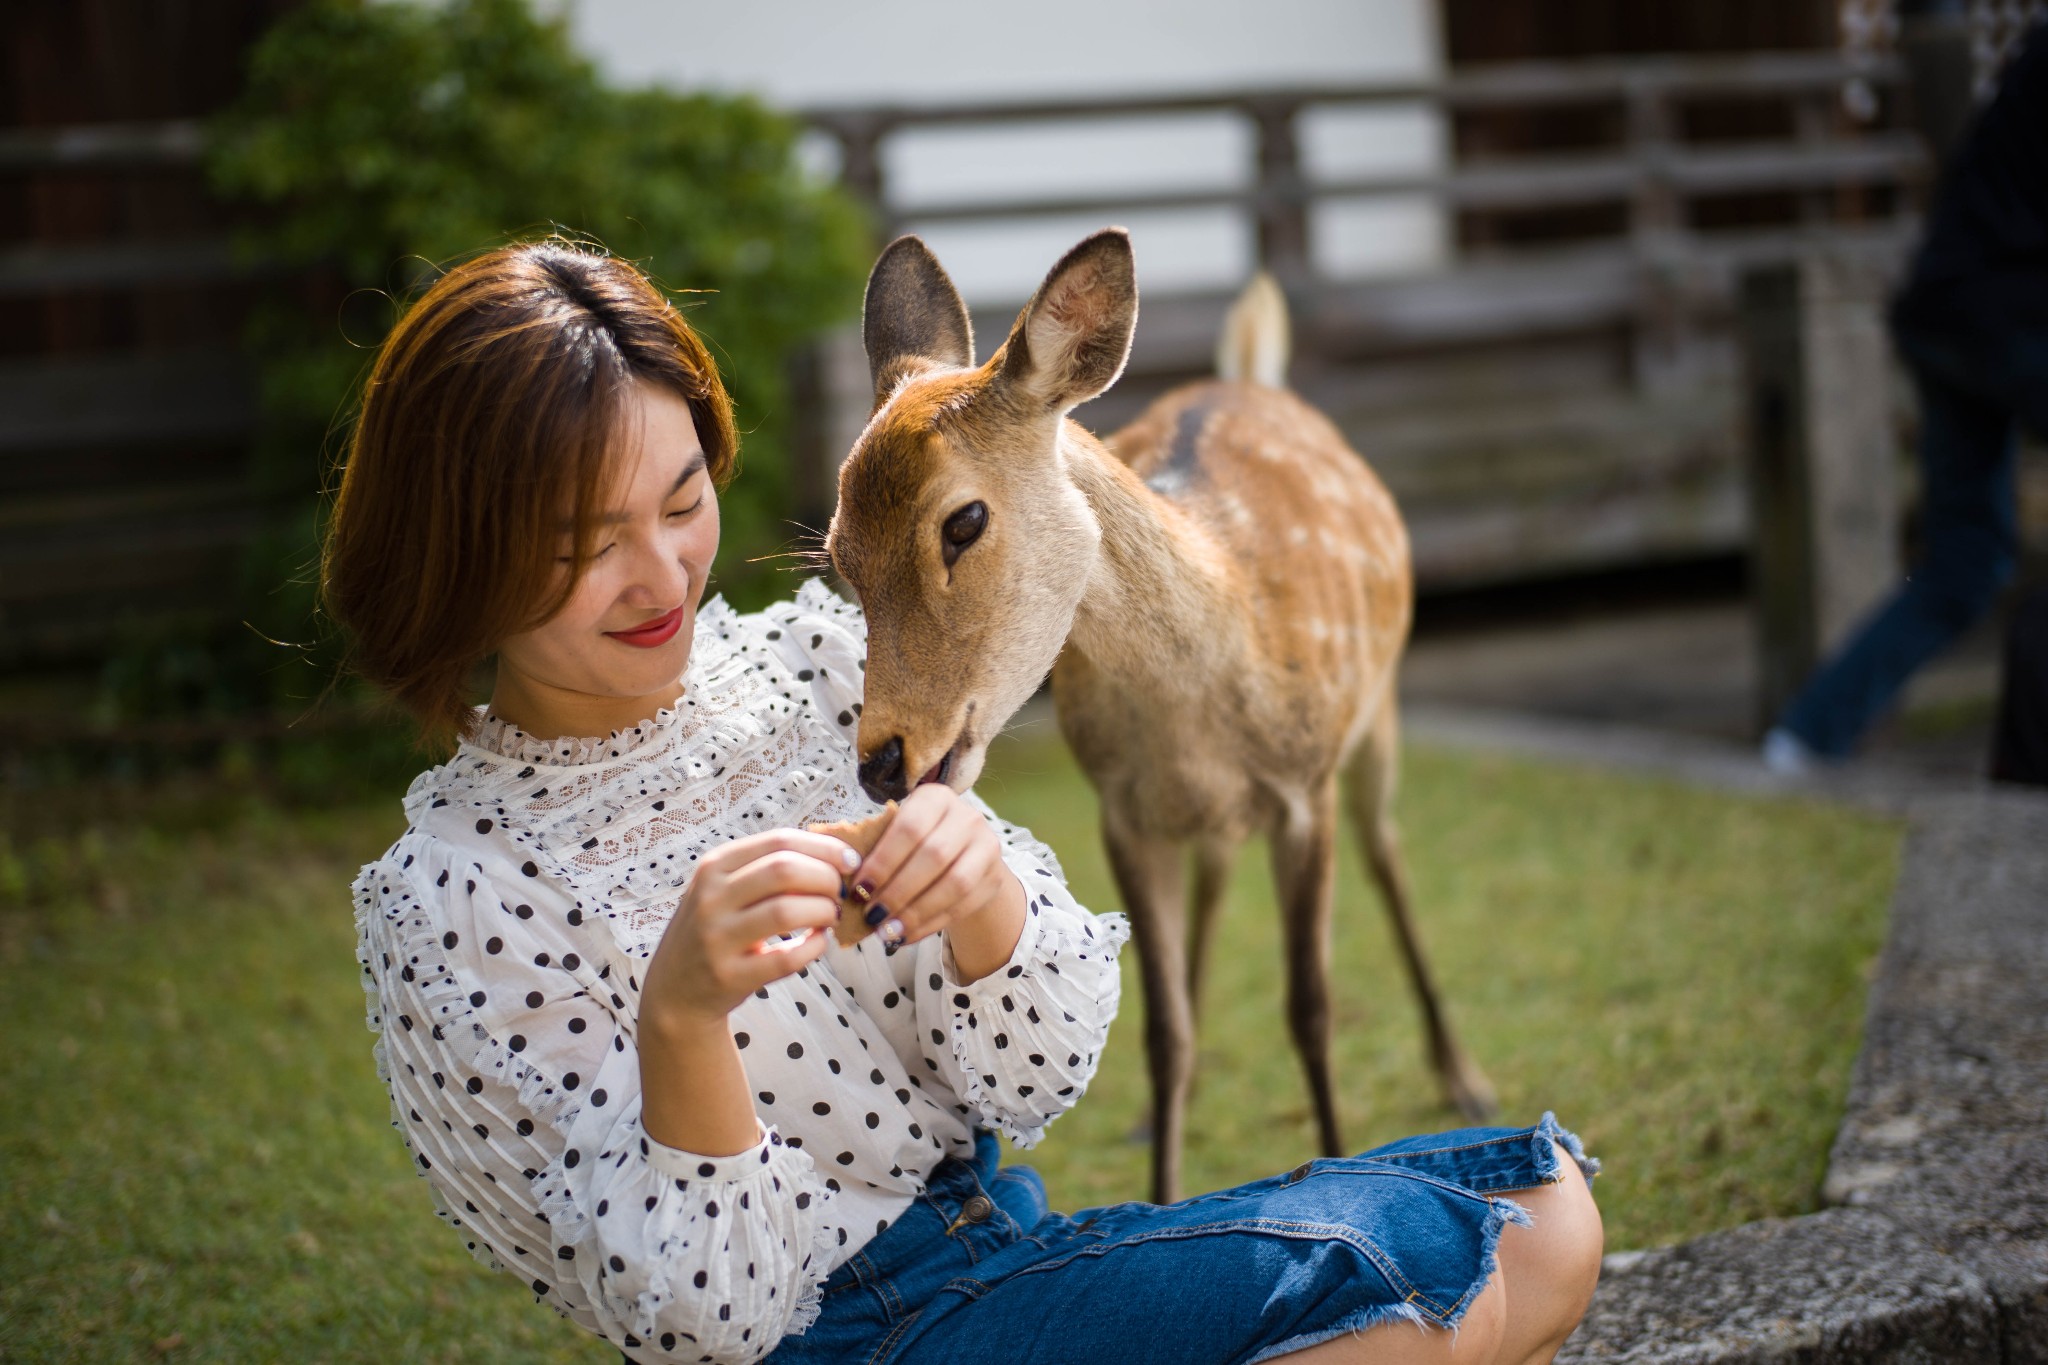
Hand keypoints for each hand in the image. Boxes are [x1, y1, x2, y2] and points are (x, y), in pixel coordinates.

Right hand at [641, 829, 858, 1027]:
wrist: (675, 989)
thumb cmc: (716, 929)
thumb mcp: (725, 889)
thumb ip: (767, 868)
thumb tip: (833, 855)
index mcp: (715, 866)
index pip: (779, 841)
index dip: (824, 848)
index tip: (850, 860)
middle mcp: (711, 897)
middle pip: (785, 870)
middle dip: (826, 879)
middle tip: (840, 893)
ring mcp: (717, 938)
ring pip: (787, 912)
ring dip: (823, 912)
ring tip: (830, 917)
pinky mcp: (729, 975)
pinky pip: (787, 958)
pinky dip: (814, 947)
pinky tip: (818, 942)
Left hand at [845, 784, 1024, 979]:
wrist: (965, 857)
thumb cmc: (917, 845)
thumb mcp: (897, 834)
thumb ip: (873, 848)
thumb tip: (837, 877)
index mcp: (935, 798)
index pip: (909, 828)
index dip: (883, 861)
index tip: (859, 889)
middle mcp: (967, 817)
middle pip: (933, 856)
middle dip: (898, 891)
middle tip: (871, 915)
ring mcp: (987, 846)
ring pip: (954, 884)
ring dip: (916, 912)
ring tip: (887, 932)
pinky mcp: (994, 877)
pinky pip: (964, 905)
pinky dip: (931, 924)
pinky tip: (906, 936)